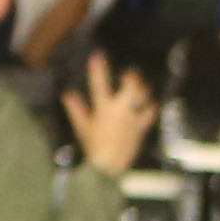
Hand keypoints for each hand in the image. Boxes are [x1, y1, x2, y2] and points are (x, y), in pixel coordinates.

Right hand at [64, 59, 160, 176]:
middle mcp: (121, 110)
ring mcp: (133, 118)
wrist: (109, 166)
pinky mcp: (141, 127)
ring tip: (142, 85)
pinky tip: (151, 103)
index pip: (99, 84)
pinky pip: (149, 114)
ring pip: (142, 98)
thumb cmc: (93, 146)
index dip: (99, 69)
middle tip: (131, 71)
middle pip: (131, 88)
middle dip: (132, 77)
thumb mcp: (82, 127)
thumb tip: (67, 94)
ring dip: (142, 89)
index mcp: (103, 109)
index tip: (98, 55)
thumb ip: (76, 109)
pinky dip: (150, 107)